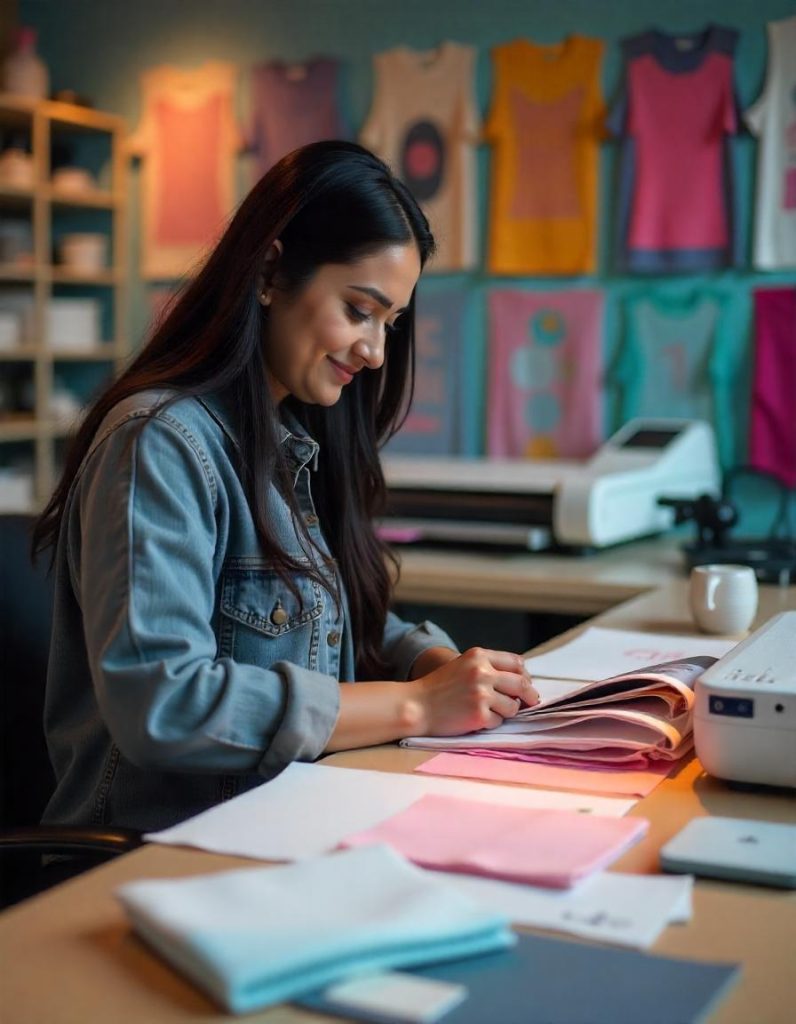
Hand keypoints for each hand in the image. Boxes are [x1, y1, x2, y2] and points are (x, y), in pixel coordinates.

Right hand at [409, 647, 538, 736]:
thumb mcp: (462, 665)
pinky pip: (499, 722)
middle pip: (521, 684)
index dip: (525, 676)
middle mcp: (482, 672)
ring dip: (506, 711)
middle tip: (531, 702)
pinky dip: (491, 723)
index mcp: (479, 656)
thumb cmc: (439, 688)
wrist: (416, 706)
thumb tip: (522, 681)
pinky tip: (476, 719)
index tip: (526, 685)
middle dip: (529, 696)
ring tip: (488, 710)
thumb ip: (489, 667)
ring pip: (513, 706)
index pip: (517, 663)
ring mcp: (481, 694)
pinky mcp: (479, 715)